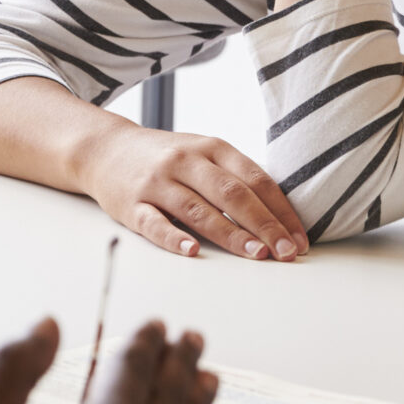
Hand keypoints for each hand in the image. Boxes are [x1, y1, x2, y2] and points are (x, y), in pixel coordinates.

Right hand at [76, 122, 309, 259]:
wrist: (105, 149)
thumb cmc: (165, 158)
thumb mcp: (202, 153)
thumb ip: (235, 177)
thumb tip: (279, 215)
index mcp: (212, 148)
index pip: (255, 179)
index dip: (281, 210)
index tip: (298, 239)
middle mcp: (186, 162)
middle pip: (232, 194)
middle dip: (265, 225)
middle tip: (286, 253)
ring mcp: (158, 183)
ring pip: (199, 210)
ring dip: (232, 234)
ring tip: (257, 255)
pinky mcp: (132, 205)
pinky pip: (155, 223)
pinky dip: (174, 238)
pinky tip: (193, 251)